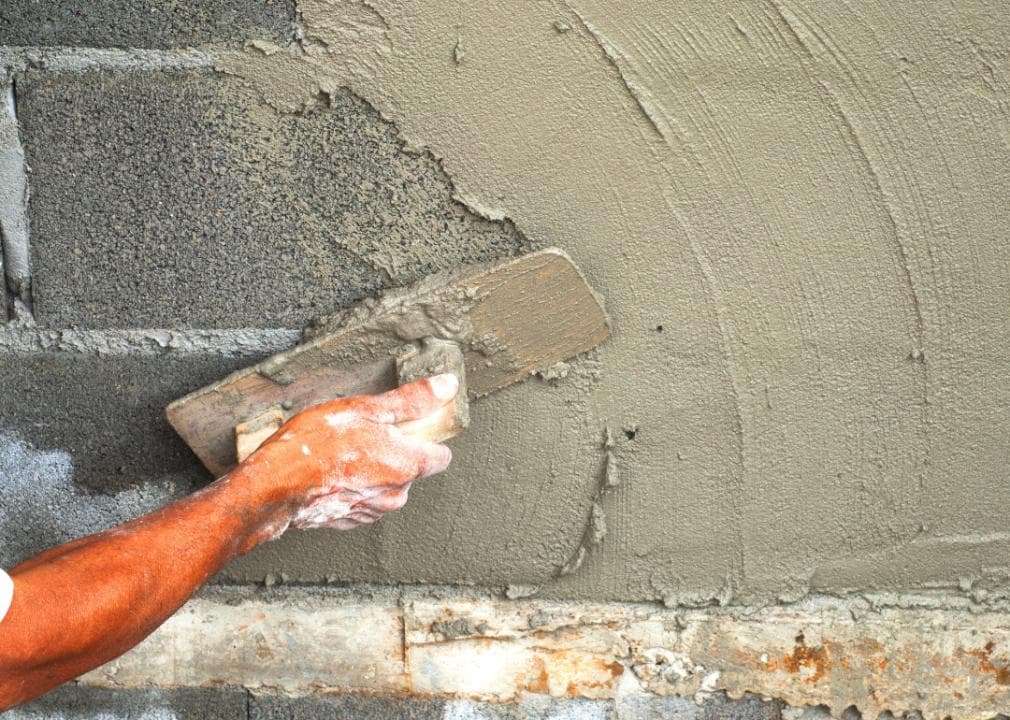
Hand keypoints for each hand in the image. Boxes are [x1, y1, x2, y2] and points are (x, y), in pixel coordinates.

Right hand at [242, 374, 456, 534]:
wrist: (274, 484)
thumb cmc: (316, 445)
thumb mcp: (366, 409)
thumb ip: (411, 400)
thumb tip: (445, 387)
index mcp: (407, 466)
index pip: (441, 457)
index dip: (427, 439)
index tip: (409, 428)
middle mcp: (395, 495)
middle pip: (411, 470)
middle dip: (394, 453)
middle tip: (365, 435)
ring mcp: (372, 511)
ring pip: (385, 485)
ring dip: (372, 470)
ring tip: (343, 452)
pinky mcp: (350, 520)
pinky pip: (363, 499)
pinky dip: (353, 485)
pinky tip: (333, 471)